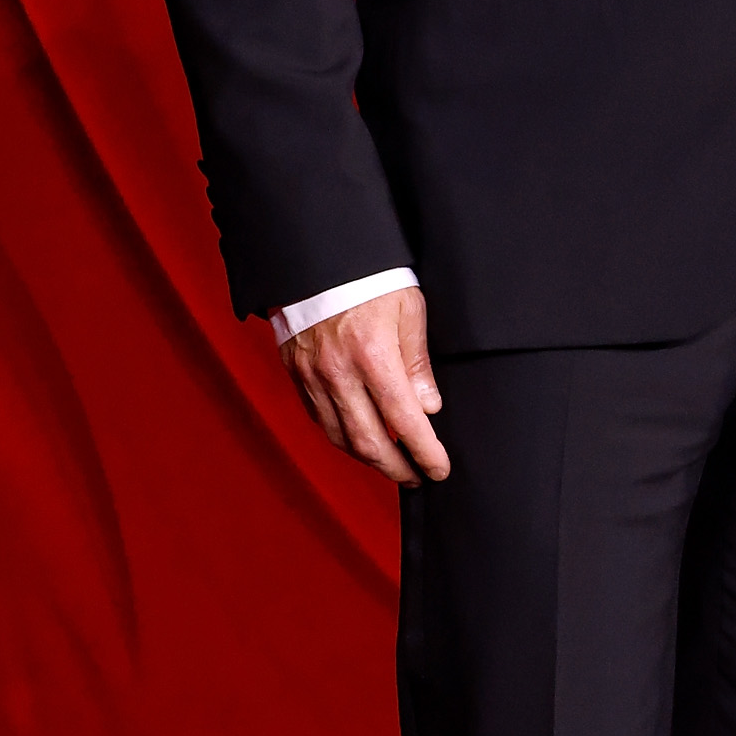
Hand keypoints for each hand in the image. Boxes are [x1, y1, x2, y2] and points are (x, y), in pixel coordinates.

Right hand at [279, 289, 449, 483]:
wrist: (314, 257)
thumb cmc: (367, 277)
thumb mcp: (408, 309)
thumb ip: (418, 362)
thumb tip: (428, 407)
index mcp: (373, 356)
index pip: (405, 421)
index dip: (425, 453)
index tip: (440, 469)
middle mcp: (338, 373)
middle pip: (369, 442)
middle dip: (397, 468)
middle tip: (418, 477)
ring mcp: (312, 376)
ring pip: (340, 437)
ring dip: (369, 459)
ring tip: (393, 465)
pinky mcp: (296, 374)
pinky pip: (319, 419)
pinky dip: (342, 437)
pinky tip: (361, 440)